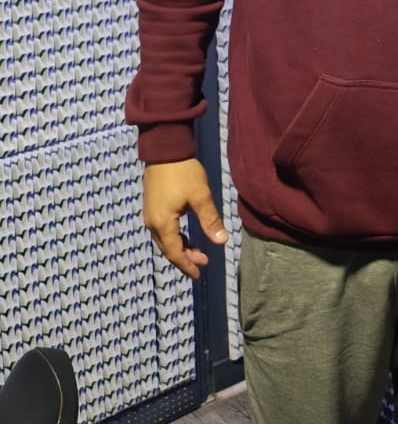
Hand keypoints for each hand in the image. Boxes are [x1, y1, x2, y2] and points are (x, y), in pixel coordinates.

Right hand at [142, 158, 227, 279]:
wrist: (165, 150)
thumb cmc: (184, 172)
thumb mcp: (201, 197)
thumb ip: (210, 220)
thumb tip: (222, 242)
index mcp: (163, 223)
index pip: (174, 252)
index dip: (187, 265)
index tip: (198, 273)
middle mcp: (152, 222)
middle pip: (167, 249)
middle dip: (185, 258)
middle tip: (203, 262)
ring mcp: (149, 215)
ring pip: (164, 240)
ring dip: (179, 248)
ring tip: (198, 251)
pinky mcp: (151, 207)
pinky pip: (161, 231)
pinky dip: (174, 238)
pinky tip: (185, 235)